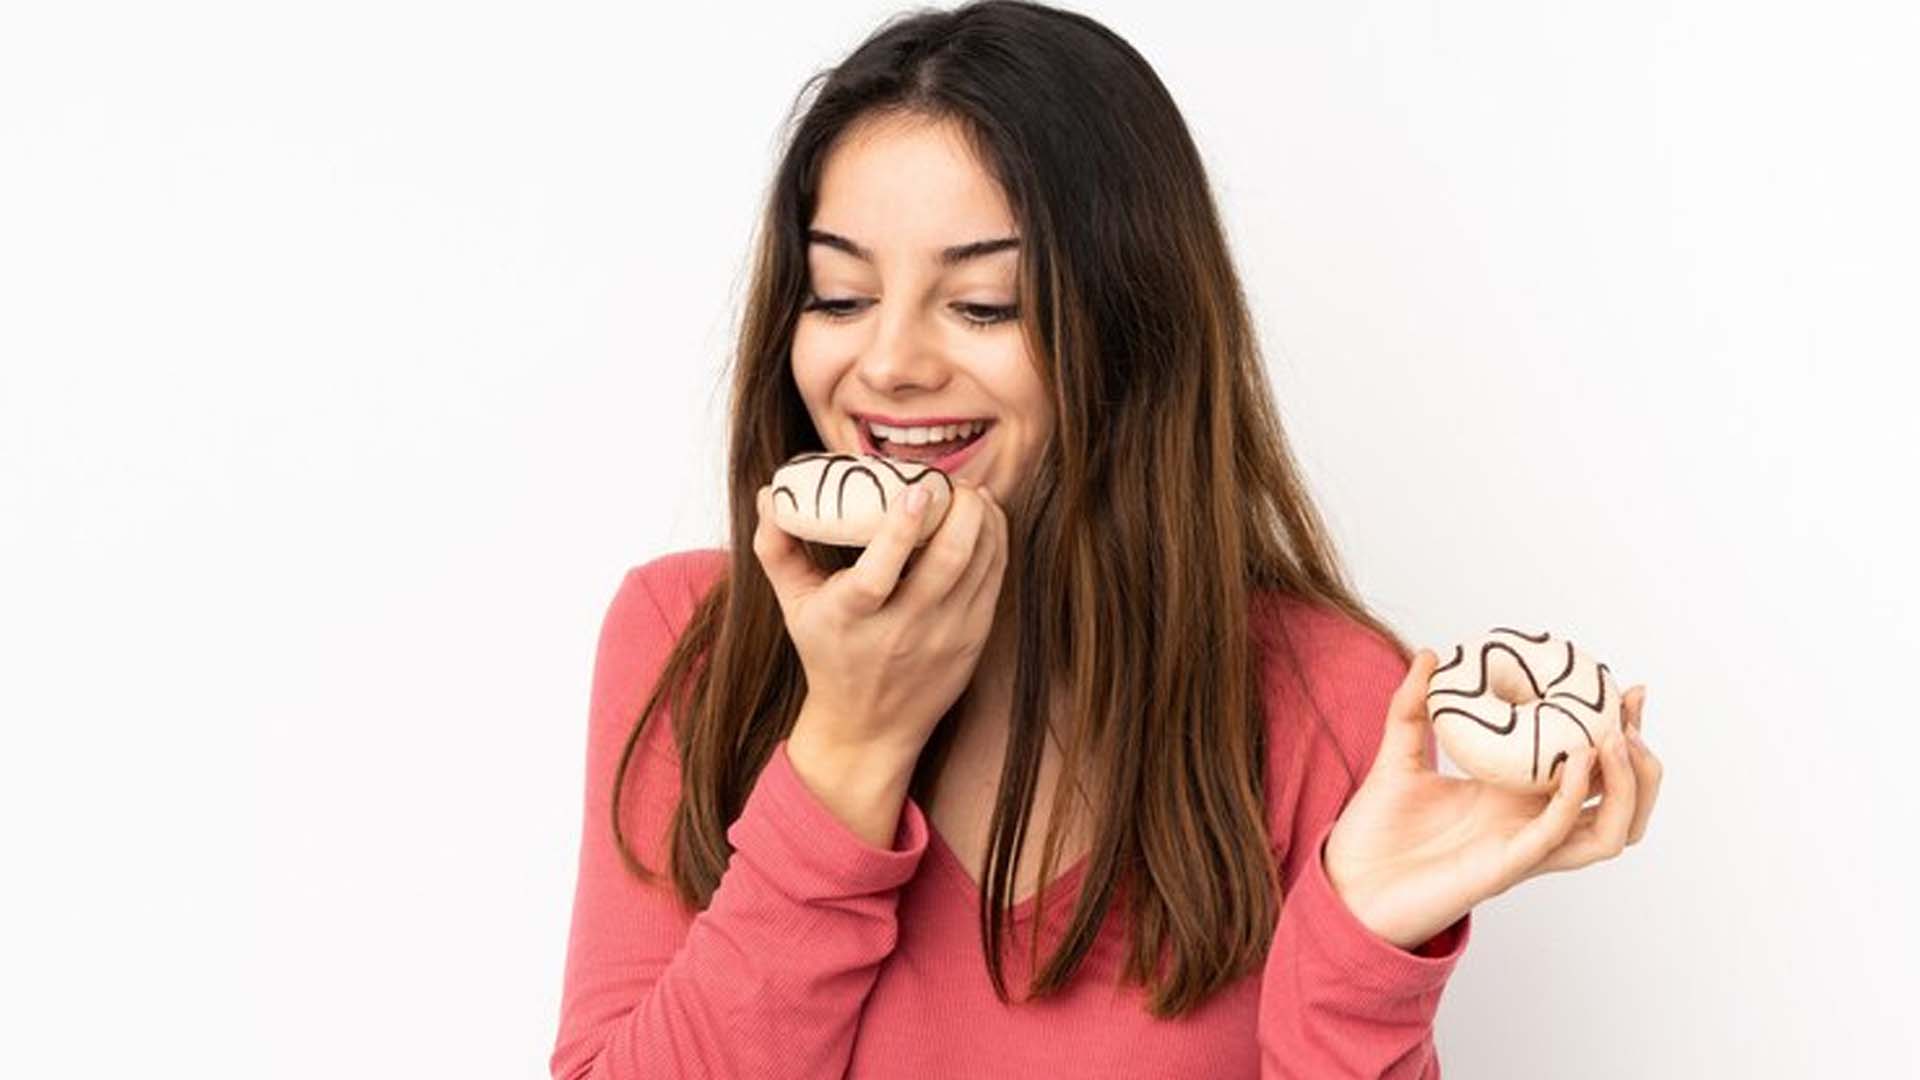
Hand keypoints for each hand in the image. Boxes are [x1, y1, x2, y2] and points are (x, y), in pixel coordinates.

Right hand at [753, 477, 1007, 766]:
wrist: (869, 727)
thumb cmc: (828, 652)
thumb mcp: (793, 605)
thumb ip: (776, 547)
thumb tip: (766, 493)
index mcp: (852, 617)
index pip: (878, 573)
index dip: (901, 529)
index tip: (916, 488)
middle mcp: (903, 629)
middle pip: (947, 561)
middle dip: (960, 509)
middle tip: (950, 480)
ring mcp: (945, 635)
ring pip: (980, 564)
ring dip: (982, 518)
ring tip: (968, 493)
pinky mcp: (973, 639)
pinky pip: (994, 578)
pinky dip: (995, 541)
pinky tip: (984, 518)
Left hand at [1322, 649, 1664, 949]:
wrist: (1346, 883)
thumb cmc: (1376, 831)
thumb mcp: (1398, 755)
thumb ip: (1413, 706)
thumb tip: (1430, 655)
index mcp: (1517, 798)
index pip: (1591, 768)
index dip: (1620, 732)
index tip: (1629, 690)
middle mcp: (1532, 825)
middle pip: (1618, 802)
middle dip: (1639, 760)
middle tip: (1631, 714)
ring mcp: (1524, 849)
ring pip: (1612, 830)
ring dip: (1625, 785)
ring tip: (1615, 738)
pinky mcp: (1505, 867)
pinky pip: (1557, 835)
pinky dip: (1574, 799)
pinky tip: (1576, 760)